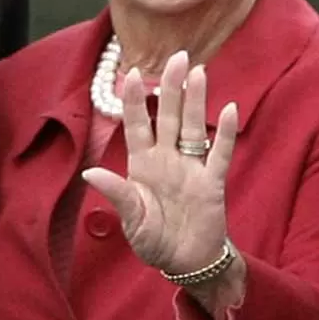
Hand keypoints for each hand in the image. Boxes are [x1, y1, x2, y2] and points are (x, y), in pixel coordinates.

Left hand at [83, 51, 240, 276]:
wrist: (186, 263)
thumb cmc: (154, 240)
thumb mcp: (132, 220)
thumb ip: (117, 194)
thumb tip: (89, 173)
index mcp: (142, 165)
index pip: (137, 125)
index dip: (134, 101)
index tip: (131, 73)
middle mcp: (167, 159)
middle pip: (169, 116)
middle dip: (171, 87)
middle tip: (178, 56)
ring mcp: (191, 168)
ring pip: (193, 127)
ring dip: (196, 100)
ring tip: (199, 71)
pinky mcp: (212, 183)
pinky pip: (219, 154)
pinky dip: (224, 133)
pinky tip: (229, 109)